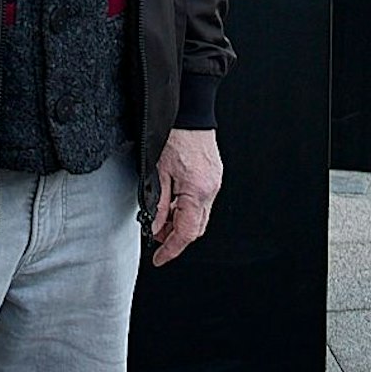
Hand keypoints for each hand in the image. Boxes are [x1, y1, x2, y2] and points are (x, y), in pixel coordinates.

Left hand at [150, 128, 221, 266]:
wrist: (191, 112)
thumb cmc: (175, 136)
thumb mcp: (157, 172)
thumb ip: (158, 204)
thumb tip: (155, 228)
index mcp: (197, 191)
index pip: (186, 232)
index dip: (171, 249)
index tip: (159, 259)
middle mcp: (210, 190)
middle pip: (196, 228)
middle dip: (175, 237)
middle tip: (155, 235)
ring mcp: (215, 183)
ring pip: (199, 216)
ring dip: (180, 222)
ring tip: (160, 217)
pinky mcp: (214, 176)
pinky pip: (202, 202)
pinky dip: (186, 209)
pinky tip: (172, 203)